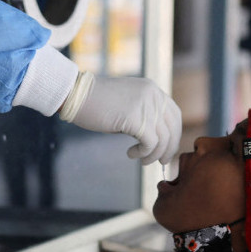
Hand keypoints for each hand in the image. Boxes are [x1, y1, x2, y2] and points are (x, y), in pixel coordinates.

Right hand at [59, 73, 182, 164]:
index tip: (166, 149)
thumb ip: (143, 114)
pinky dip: (143, 153)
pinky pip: (150, 143)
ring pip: (163, 138)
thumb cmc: (97, 103)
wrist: (77, 94)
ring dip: (154, 154)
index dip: (173, 134)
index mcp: (152, 89)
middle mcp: (153, 95)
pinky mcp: (136, 118)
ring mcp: (146, 105)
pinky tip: (130, 153)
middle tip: (161, 162)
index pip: (174, 114)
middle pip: (173, 127)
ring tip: (141, 160)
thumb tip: (157, 139)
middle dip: (169, 148)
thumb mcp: (127, 104)